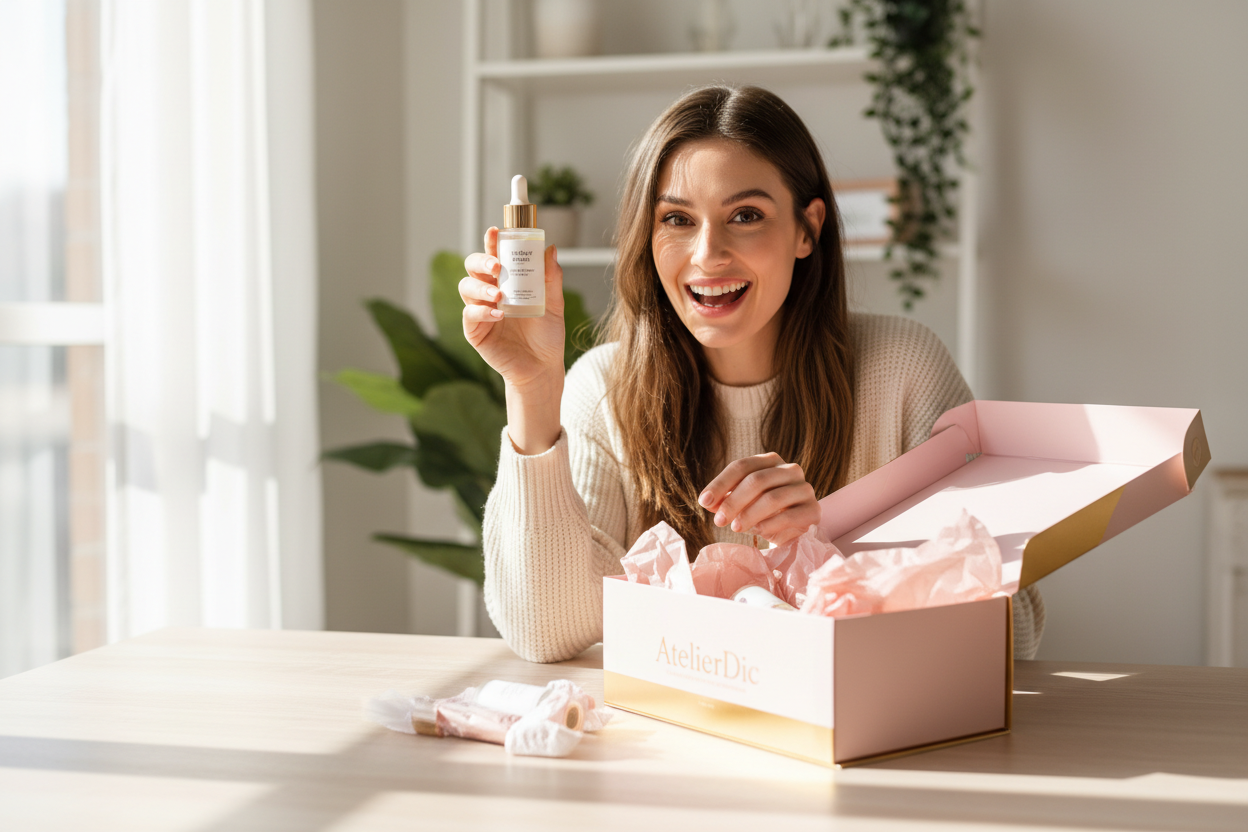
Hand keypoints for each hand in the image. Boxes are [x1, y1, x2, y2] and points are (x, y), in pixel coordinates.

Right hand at [460, 227, 566, 390]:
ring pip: (466, 288)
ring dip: (481, 288)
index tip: (497, 231)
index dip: (492, 241)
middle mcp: (490, 292)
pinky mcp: (475, 331)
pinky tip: (498, 314)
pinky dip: (482, 312)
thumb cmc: (547, 335)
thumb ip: (551, 278)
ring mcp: (480, 311)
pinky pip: (470, 315)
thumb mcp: (554, 304)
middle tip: (496, 267)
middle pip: (473, 267)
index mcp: (507, 281)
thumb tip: (550, 249)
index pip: (495, 255)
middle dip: (481, 261)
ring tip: (499, 295)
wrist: (543, 367)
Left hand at [698, 453, 819, 545]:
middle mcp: (790, 469)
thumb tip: (708, 502)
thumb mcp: (741, 504)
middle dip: (734, 501)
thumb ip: (724, 501)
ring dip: (749, 515)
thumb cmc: (762, 512)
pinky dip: (770, 525)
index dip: (720, 483)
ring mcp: (804, 488)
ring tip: (735, 528)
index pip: (742, 466)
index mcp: (769, 461)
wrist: (790, 530)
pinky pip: (790, 516)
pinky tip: (757, 532)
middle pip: (757, 480)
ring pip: (773, 498)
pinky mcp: (814, 509)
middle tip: (719, 521)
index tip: (704, 502)